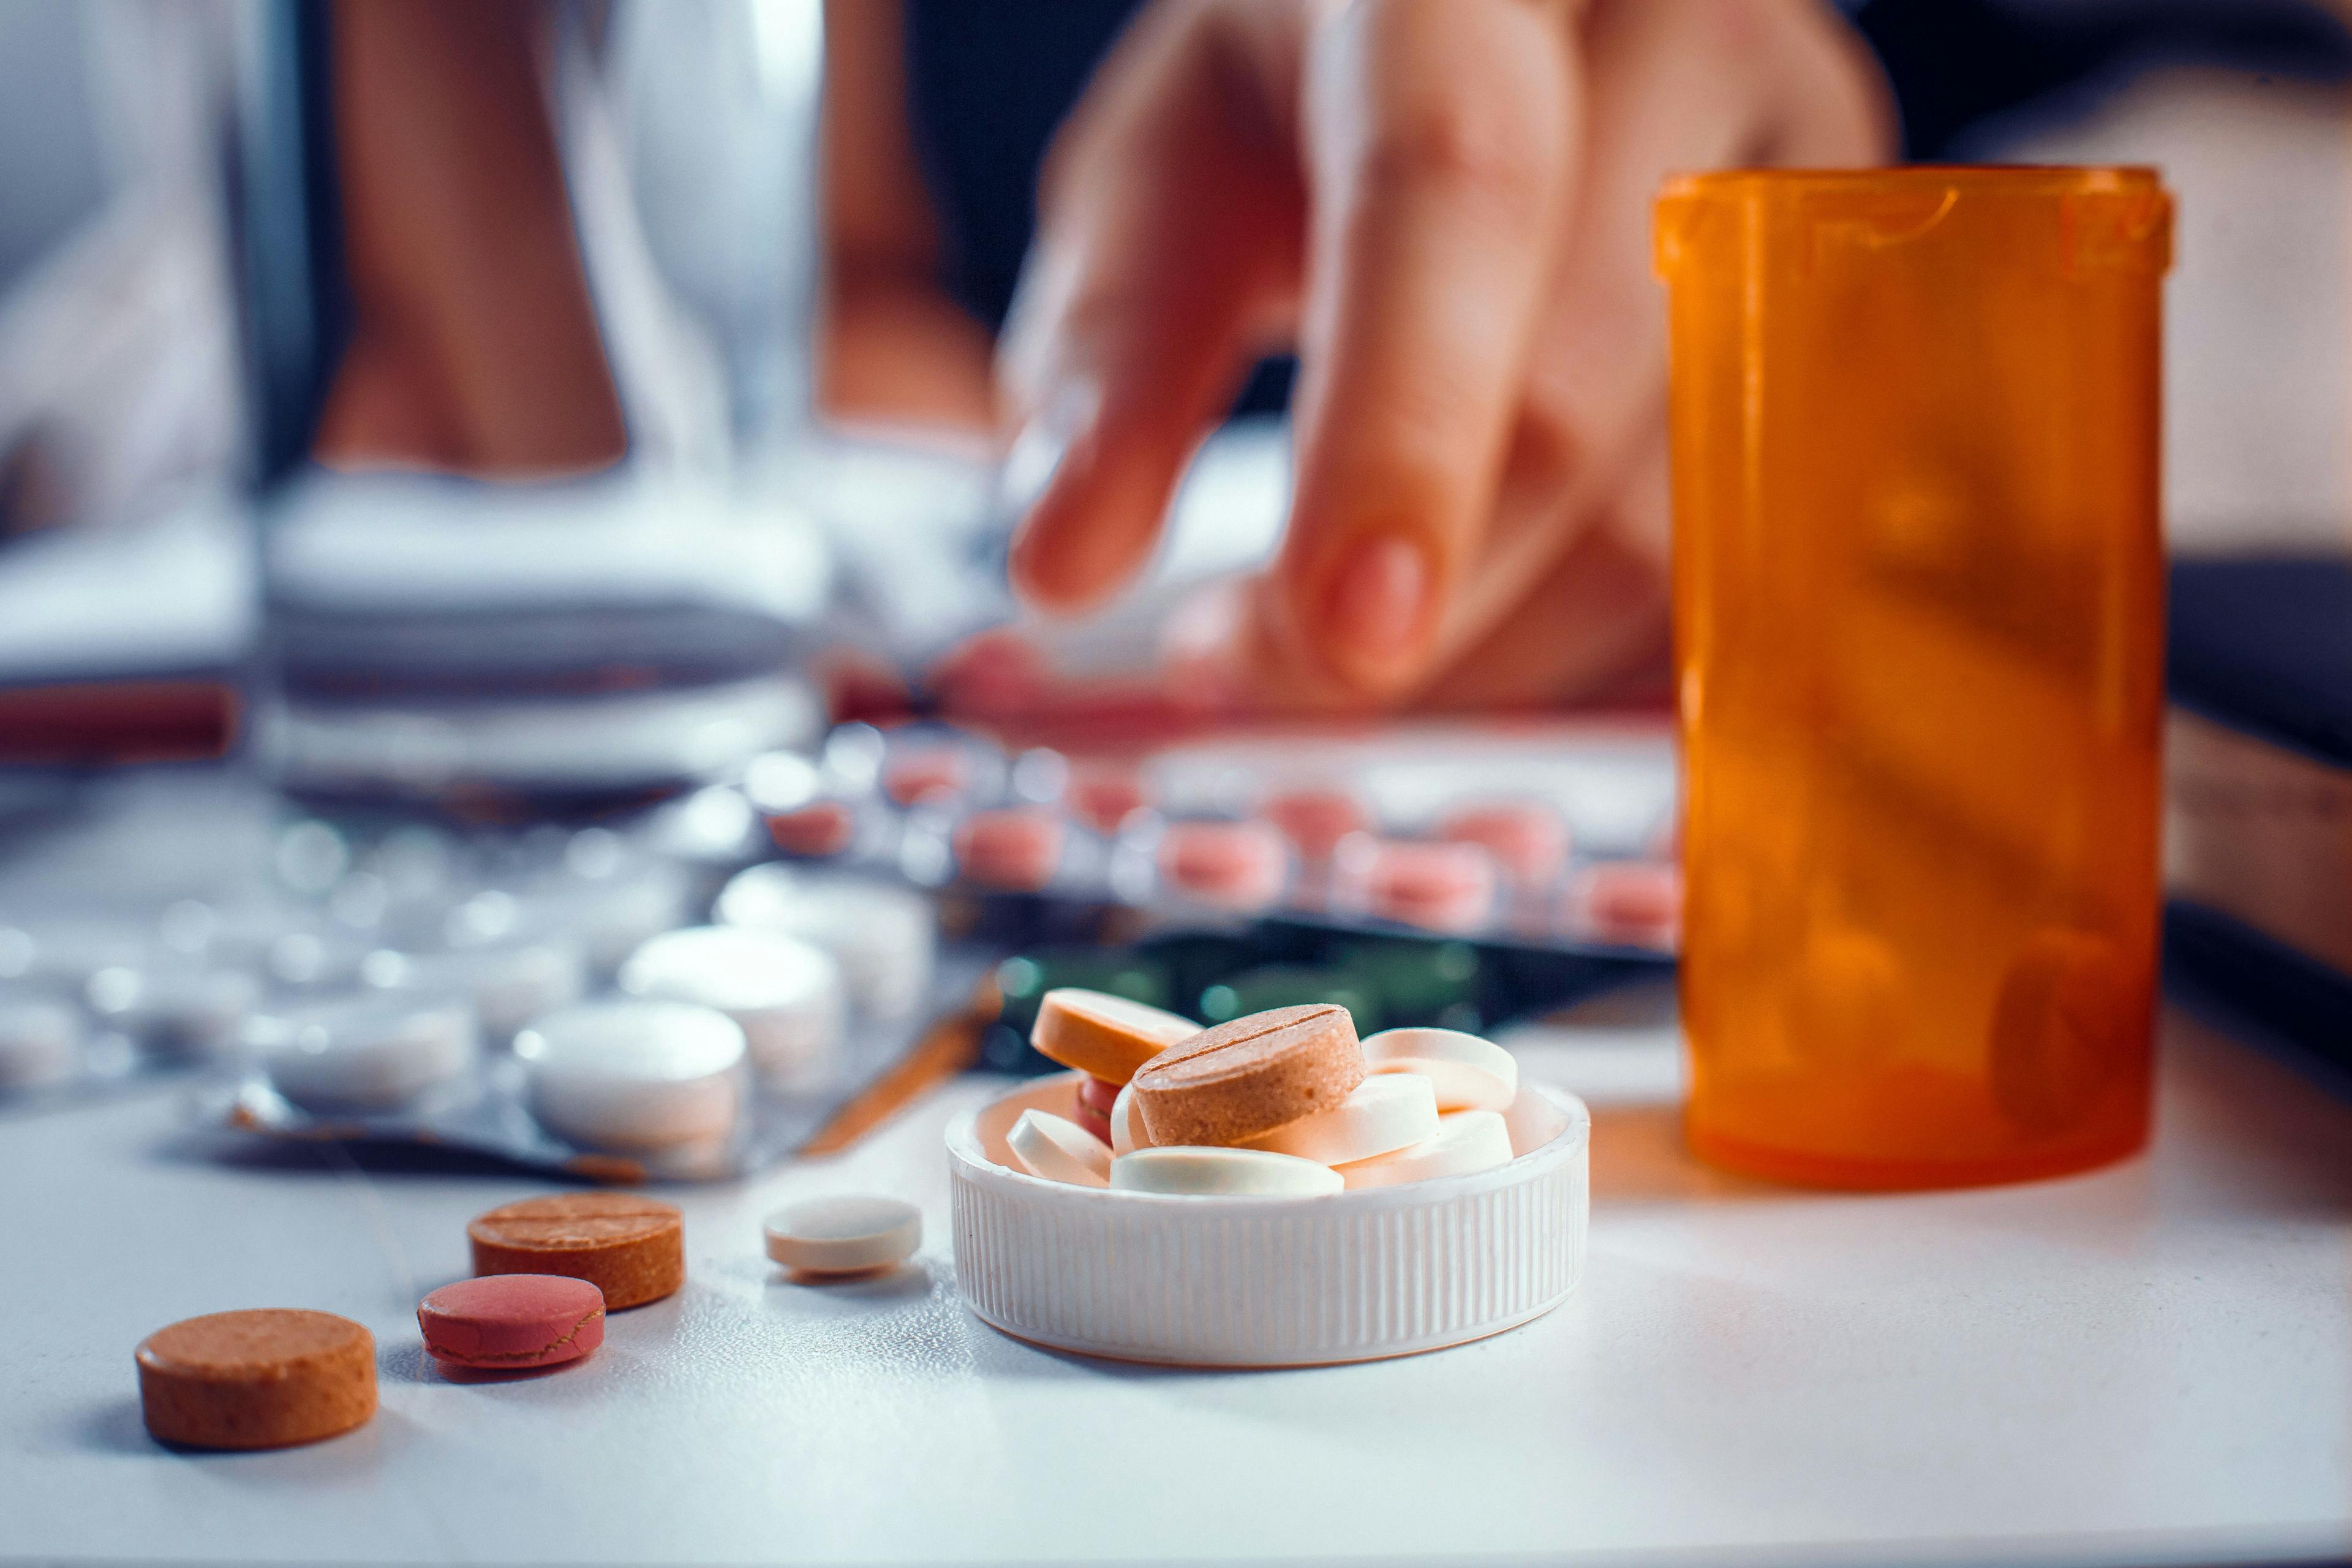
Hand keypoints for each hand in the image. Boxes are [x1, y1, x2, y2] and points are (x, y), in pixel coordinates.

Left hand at [999, 0, 1889, 708]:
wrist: (1507, 23)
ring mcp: (1804, 155)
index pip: (1450, 188)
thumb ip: (1107, 363)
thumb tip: (1058, 566)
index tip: (1339, 635)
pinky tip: (1497, 619)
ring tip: (1356, 630)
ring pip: (1684, 500)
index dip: (1399, 431)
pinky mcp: (1864, 280)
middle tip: (1262, 667)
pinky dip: (1610, 633)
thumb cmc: (1308, 100)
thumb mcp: (1163, 184)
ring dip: (1505, 639)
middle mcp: (1675, 27)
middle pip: (1582, 385)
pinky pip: (1760, 532)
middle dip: (1423, 597)